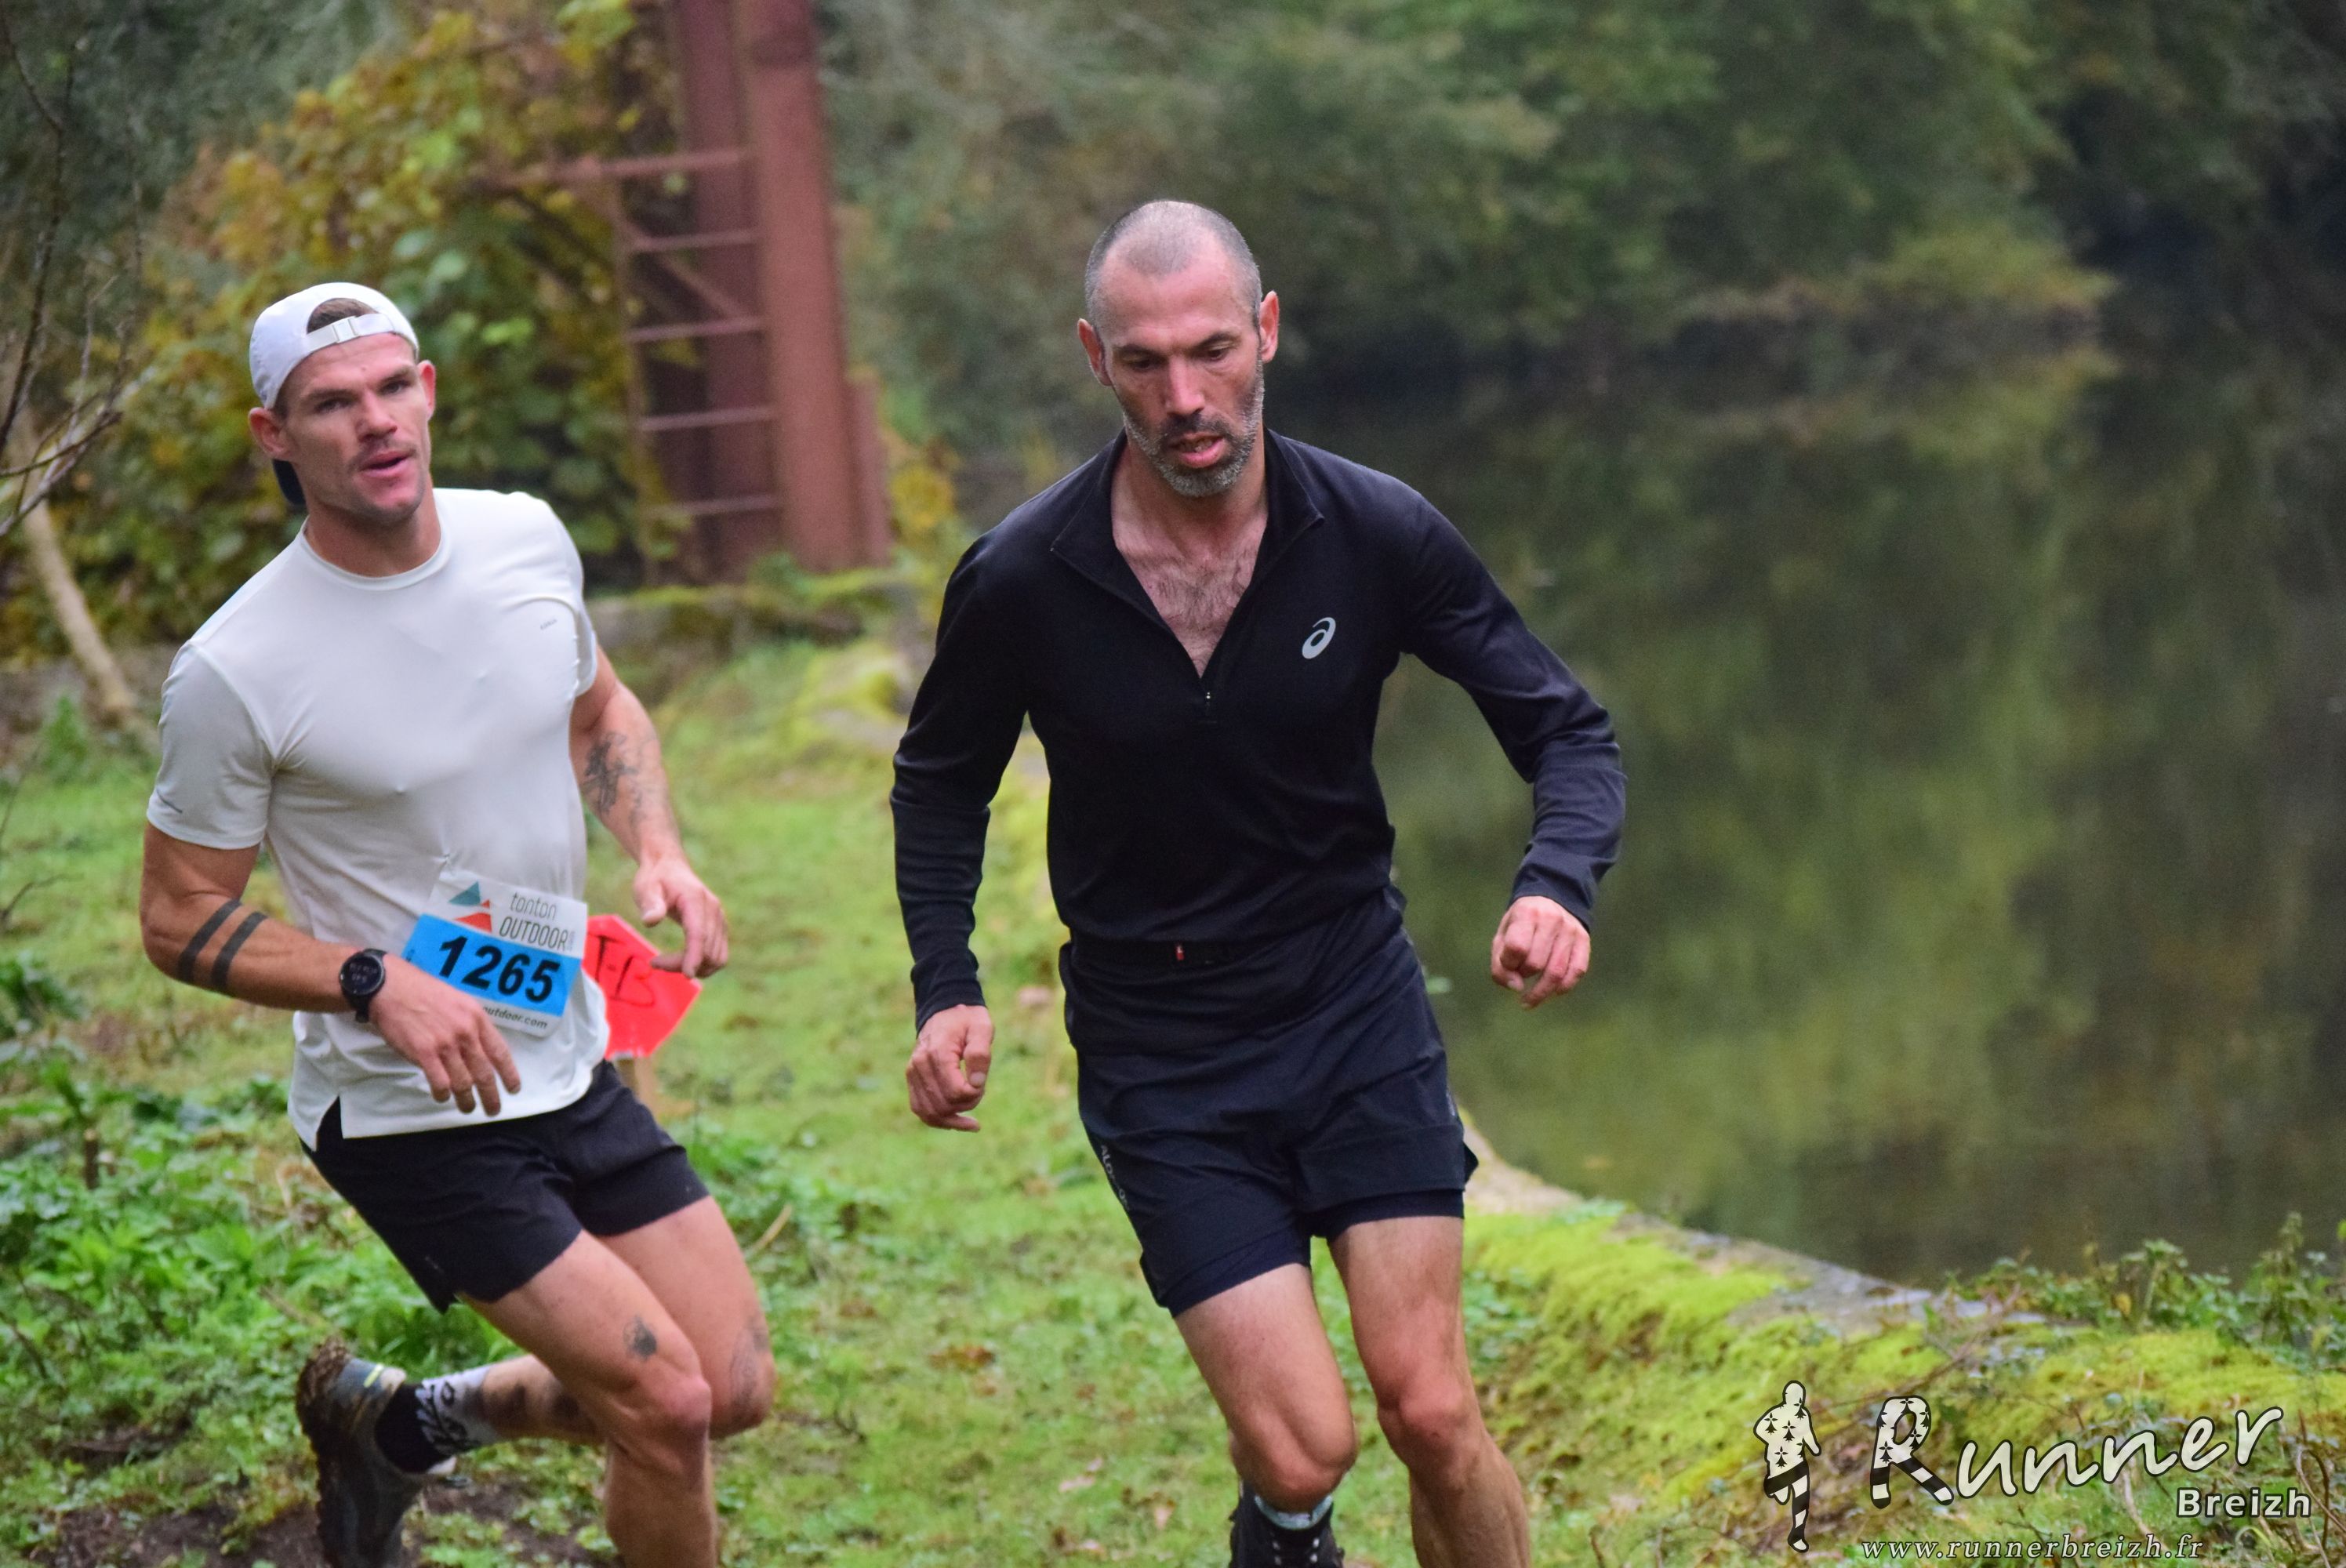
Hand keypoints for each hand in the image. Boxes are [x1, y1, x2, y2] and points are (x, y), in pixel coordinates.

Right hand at [371, 955, 522, 1114]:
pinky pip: (440, 1083)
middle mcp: (466, 1033)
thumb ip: (472, 1024)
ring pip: (463, 1083)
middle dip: (491, 1096)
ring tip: (468, 1109)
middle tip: (493, 1110)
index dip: (509, 1074)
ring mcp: (445, 1044)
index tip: (513, 1088)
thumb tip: (480, 1048)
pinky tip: (443, 1097)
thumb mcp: (459, 1001)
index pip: (500, 1052)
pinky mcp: (424, 1053)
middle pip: (484, 1073)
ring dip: (467, 1101)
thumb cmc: (424, 992)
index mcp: (477, 1018)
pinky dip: (443, 1095)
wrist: (392, 988)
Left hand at [635, 854, 727, 976]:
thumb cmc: (655, 878)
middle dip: (683, 964)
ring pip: (716, 957)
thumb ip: (650, 904)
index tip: (687, 975)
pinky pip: (717, 955)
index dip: (695, 956)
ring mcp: (720, 920)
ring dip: (694, 967)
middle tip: (655, 962)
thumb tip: (651, 921)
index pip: (700, 934)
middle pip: (708, 950)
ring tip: (665, 962)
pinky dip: (700, 963)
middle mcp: (714, 911)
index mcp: (696, 900)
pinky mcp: (719, 928)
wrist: (669, 867)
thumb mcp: (646, 888)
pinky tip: (679, 960)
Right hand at [906, 1004, 992, 1131]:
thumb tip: (977, 1083)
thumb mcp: (982, 1028)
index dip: (975, 1094)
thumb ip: (980, 1053)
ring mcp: (912, 1073)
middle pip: (943, 1105)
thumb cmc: (966, 1020)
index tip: (982, 1082)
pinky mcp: (912, 1079)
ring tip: (971, 1118)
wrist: (944, 1009)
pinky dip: (939, 1120)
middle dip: (966, 1105)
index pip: (956, 1091)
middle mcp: (919, 1065)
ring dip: (953, 1119)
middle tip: (979, 1091)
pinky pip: (920, 1109)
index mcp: (938, 1053)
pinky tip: (957, 1122)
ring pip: (929, 1113)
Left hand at [1489, 895, 1589, 1008]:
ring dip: (1541, 992)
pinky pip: (1577, 972)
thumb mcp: (1502, 936)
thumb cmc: (1521, 924)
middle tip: (1519, 977)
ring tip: (1530, 999)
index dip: (1509, 964)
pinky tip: (1552, 992)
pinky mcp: (1584, 940)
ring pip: (1557, 972)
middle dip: (1524, 976)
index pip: (1517, 947)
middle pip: (1536, 963)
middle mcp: (1551, 919)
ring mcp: (1571, 930)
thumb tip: (1516, 988)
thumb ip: (1500, 964)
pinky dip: (1563, 988)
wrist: (1551, 901)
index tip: (1507, 966)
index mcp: (1527, 913)